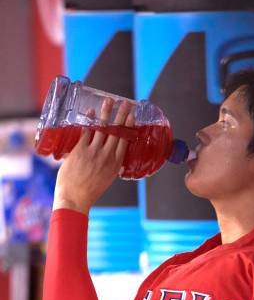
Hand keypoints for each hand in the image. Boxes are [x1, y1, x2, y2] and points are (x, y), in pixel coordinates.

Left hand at [53, 98, 133, 215]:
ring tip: (109, 100)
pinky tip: (90, 112)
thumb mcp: (106, 179)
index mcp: (116, 164)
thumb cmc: (89, 191)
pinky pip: (86, 131)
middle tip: (125, 103)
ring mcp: (94, 152)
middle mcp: (107, 156)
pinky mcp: (81, 151)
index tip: (132, 116)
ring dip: (106, 112)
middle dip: (121, 115)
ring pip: (102, 128)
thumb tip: (109, 156)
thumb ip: (109, 165)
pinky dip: (89, 120)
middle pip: (116, 131)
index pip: (125, 140)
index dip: (128, 126)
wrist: (75, 198)